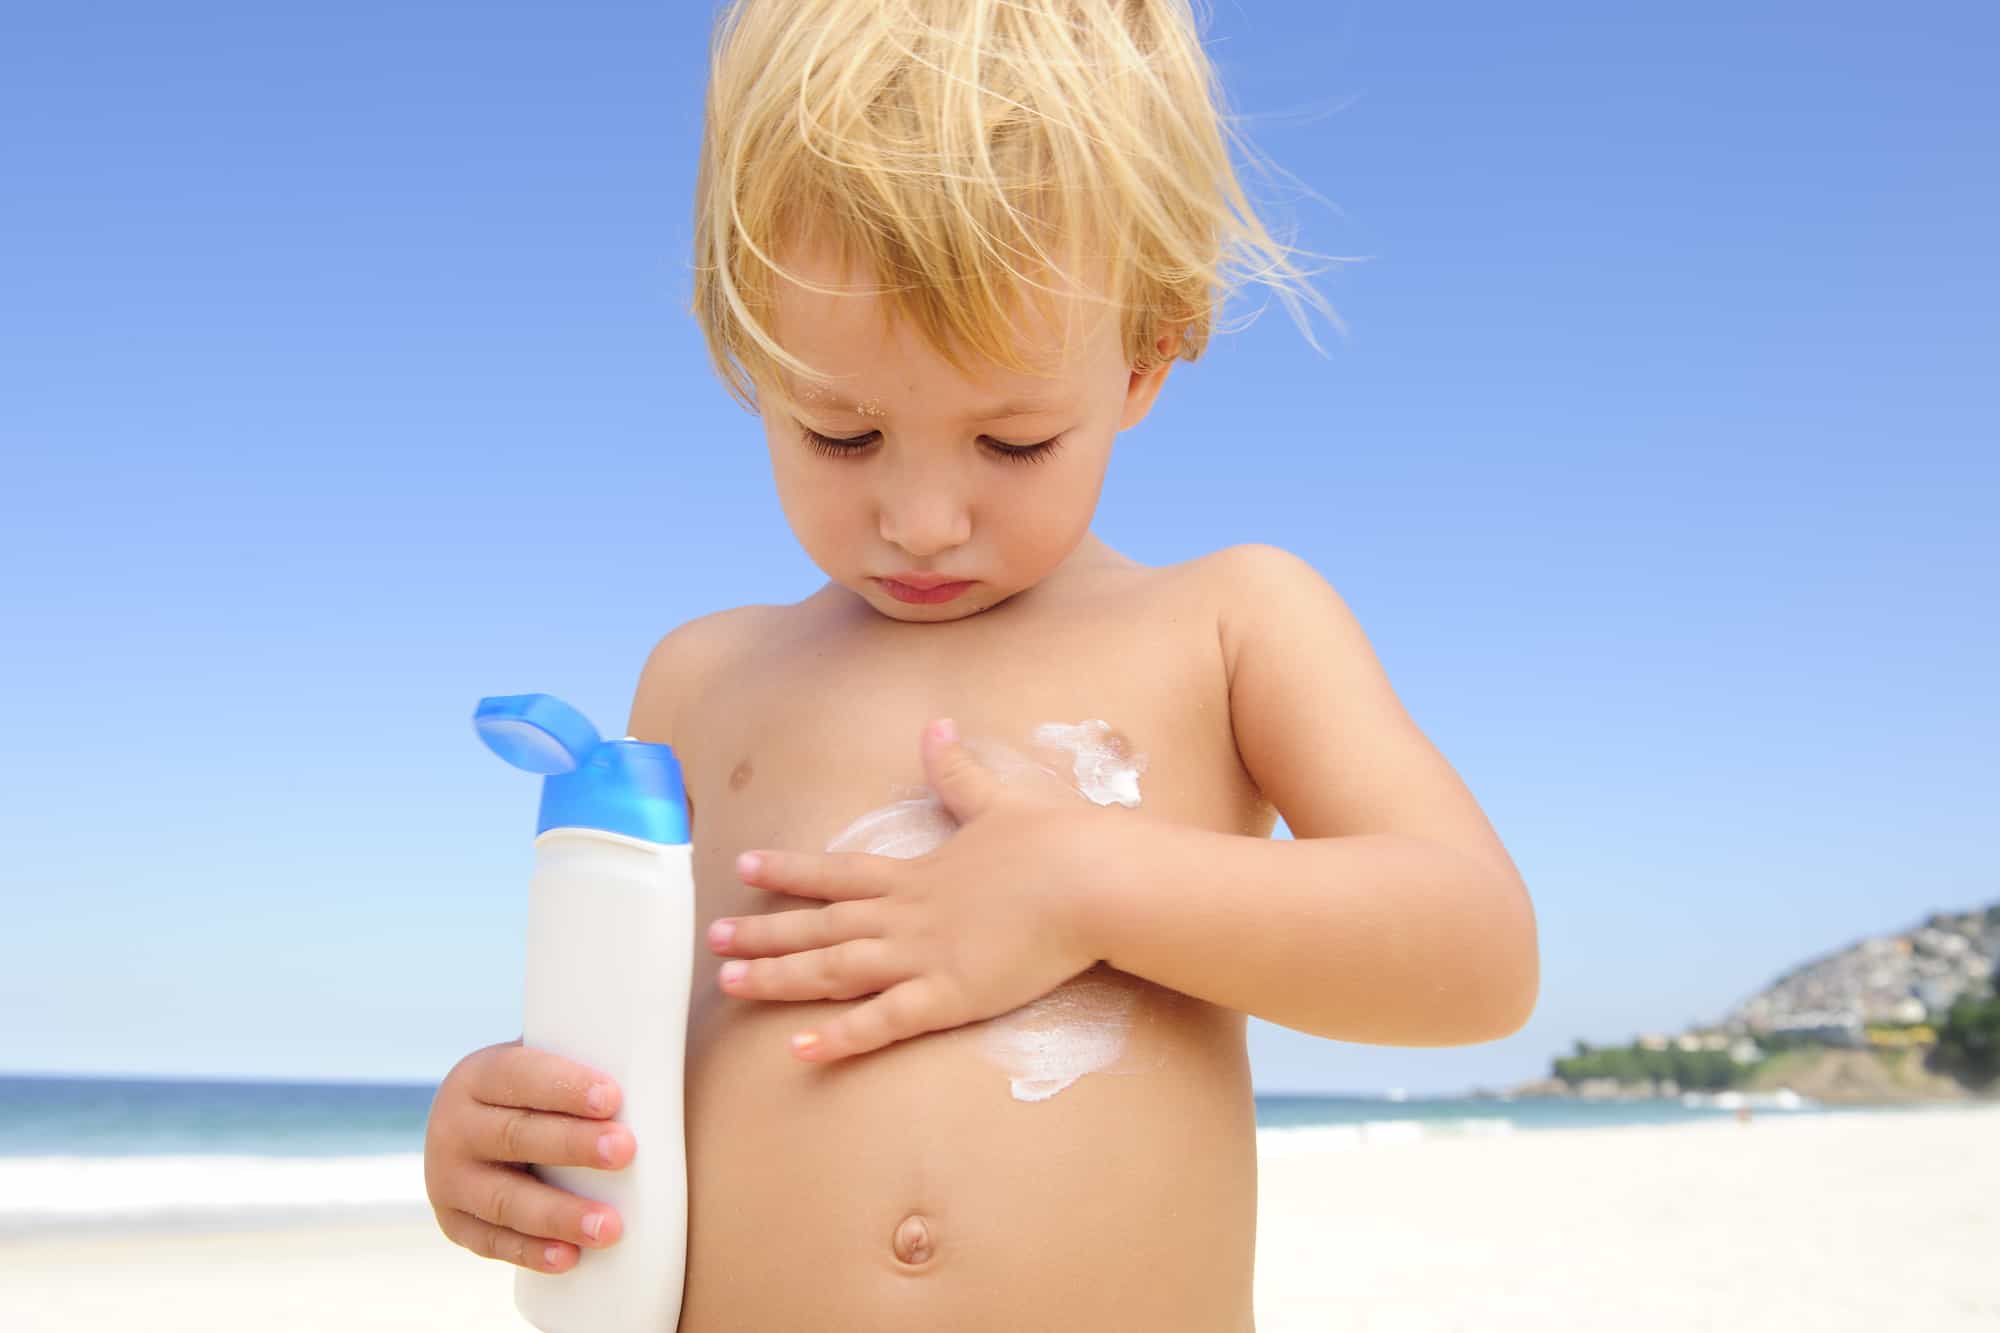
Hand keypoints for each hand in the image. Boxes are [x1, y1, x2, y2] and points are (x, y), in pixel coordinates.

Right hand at [423, 1037, 634, 1272]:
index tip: (613, 1098)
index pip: (519, 1076)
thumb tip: (675, 1032)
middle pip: (516, 1137)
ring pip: (505, 1200)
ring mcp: (447, 1180)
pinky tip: (569, 1257)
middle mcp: (453, 1126)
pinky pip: (492, 1243)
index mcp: (478, 1076)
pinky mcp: (453, 1223)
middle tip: (625, 1151)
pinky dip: (530, 1252)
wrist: (474, 1130)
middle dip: (572, 1145)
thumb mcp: (546, 1063)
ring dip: (559, 1214)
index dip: (565, 1086)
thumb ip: (593, 1050)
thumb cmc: (538, 1095)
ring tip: (611, 1226)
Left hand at [711, 718, 1107, 1063]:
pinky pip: (883, 1023)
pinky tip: (798, 1050)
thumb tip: (937, 725)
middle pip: (821, 926)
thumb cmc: (1055, 842)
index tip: (743, 868)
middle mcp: (907, 915)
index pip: (838, 872)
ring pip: (835, 971)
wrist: (1093, 880)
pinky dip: (839, 1038)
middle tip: (710, 941)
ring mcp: (924, 957)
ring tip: (730, 986)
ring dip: (781, 978)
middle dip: (763, 933)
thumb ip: (959, 773)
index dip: (789, 872)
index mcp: (918, 873)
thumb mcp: (998, 800)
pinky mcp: (949, 996)